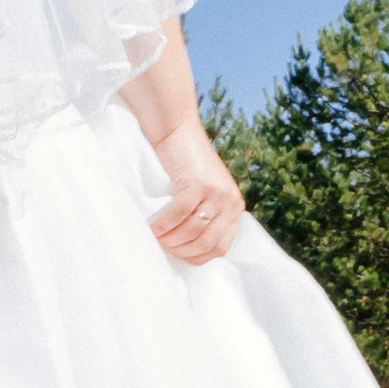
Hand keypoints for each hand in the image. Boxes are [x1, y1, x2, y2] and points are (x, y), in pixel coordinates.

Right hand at [148, 118, 242, 264]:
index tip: (177, 255)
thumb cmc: (185, 164)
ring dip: (171, 240)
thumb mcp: (206, 191)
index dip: (196, 257)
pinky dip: (164, 225)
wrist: (179, 130)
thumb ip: (206, 215)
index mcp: (235, 207)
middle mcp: (231, 202)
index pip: (220, 248)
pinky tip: (153, 228)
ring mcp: (217, 192)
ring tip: (156, 239)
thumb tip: (187, 248)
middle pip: (207, 243)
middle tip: (162, 248)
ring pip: (193, 231)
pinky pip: (180, 214)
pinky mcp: (199, 183)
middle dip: (182, 251)